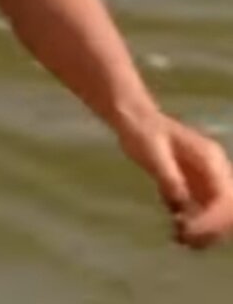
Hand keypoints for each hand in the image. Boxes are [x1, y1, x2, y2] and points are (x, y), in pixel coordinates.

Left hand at [117, 109, 232, 247]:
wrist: (135, 120)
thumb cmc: (143, 132)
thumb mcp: (153, 153)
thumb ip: (169, 178)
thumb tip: (181, 206)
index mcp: (210, 158)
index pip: (225, 197)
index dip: (212, 220)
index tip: (189, 231)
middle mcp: (215, 171)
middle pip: (228, 209)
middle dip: (211, 230)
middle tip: (185, 239)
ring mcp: (207, 180)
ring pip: (219, 215)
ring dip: (205, 232)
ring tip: (179, 238)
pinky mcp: (195, 188)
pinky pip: (204, 213)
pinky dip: (195, 226)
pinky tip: (176, 231)